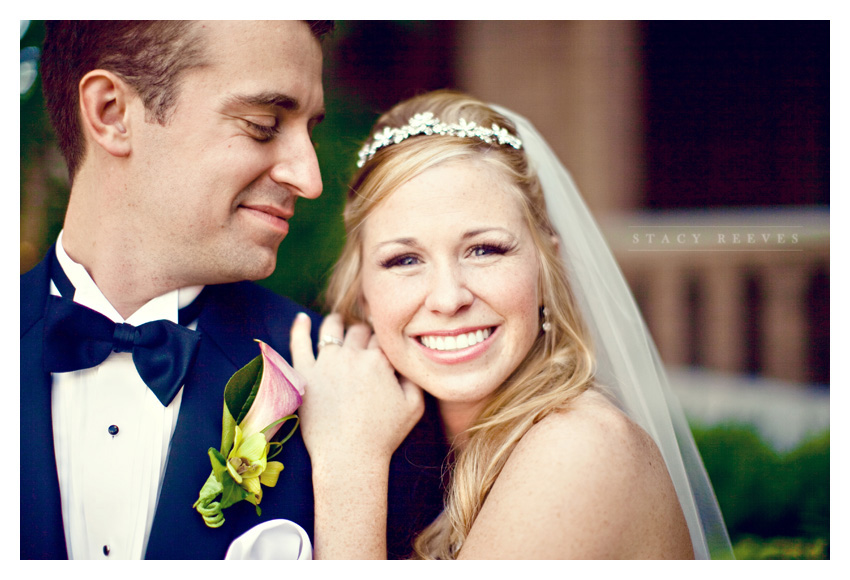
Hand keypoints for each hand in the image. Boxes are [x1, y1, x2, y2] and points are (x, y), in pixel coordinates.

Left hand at [290, 313, 423, 470]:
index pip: (382, 338)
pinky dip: (299, 327)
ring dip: (336, 323)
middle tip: (364, 337)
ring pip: (331, 329)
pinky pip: (298, 342)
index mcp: (379, 360)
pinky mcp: (304, 374)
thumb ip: (414, 377)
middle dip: (363, 332)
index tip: (382, 345)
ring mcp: (326, 363)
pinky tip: (301, 319)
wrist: (349, 458)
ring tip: (337, 322)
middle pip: (359, 331)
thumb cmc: (383, 436)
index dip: (384, 340)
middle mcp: (352, 355)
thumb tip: (407, 359)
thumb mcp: (414, 407)